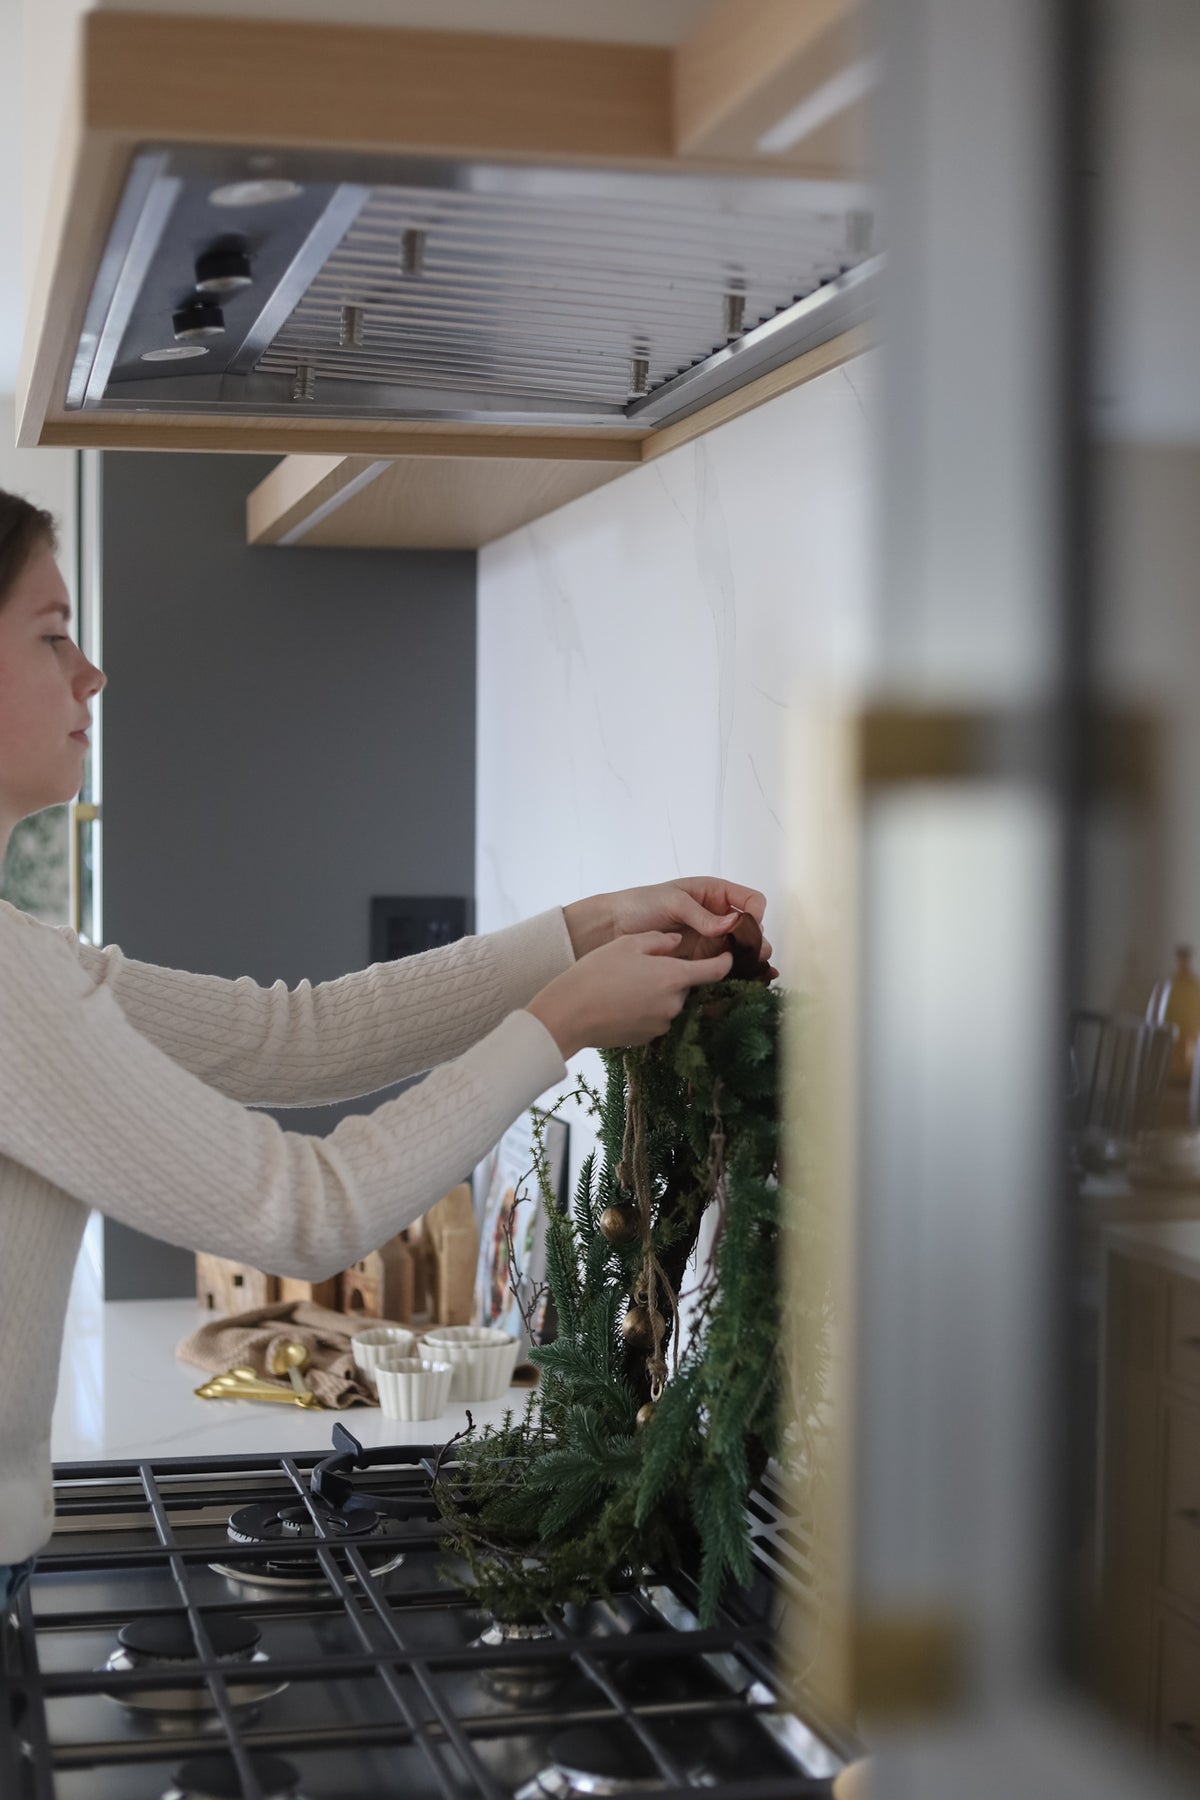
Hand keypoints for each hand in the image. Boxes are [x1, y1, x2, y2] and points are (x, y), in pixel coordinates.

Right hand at [527, 931, 732, 1059]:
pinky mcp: (648, 1039)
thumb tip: (678, 942)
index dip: (725, 962)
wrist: (570, 1014)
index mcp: (675, 977)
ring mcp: (662, 1024)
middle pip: (687, 986)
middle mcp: (675, 1004)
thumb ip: (660, 940)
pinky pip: (655, 1018)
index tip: (727, 956)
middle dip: (674, 976)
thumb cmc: (597, 973)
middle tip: (645, 966)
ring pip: (670, 1003)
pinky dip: (646, 1009)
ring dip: (659, 993)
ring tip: (627, 984)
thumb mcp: (629, 944)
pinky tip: (622, 1002)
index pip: (716, 970)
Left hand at [564, 877, 770, 962]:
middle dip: (756, 942)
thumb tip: (731, 925)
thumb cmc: (642, 904)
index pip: (750, 901)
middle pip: (750, 929)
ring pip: (741, 950)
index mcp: (715, 893)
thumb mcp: (673, 901)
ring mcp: (711, 939)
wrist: (613, 927)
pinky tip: (746, 981)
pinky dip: (736, 973)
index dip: (755, 913)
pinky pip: (724, 966)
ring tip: (758, 973)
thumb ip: (701, 915)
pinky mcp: (700, 959)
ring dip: (751, 960)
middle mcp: (717, 916)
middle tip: (757, 956)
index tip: (749, 928)